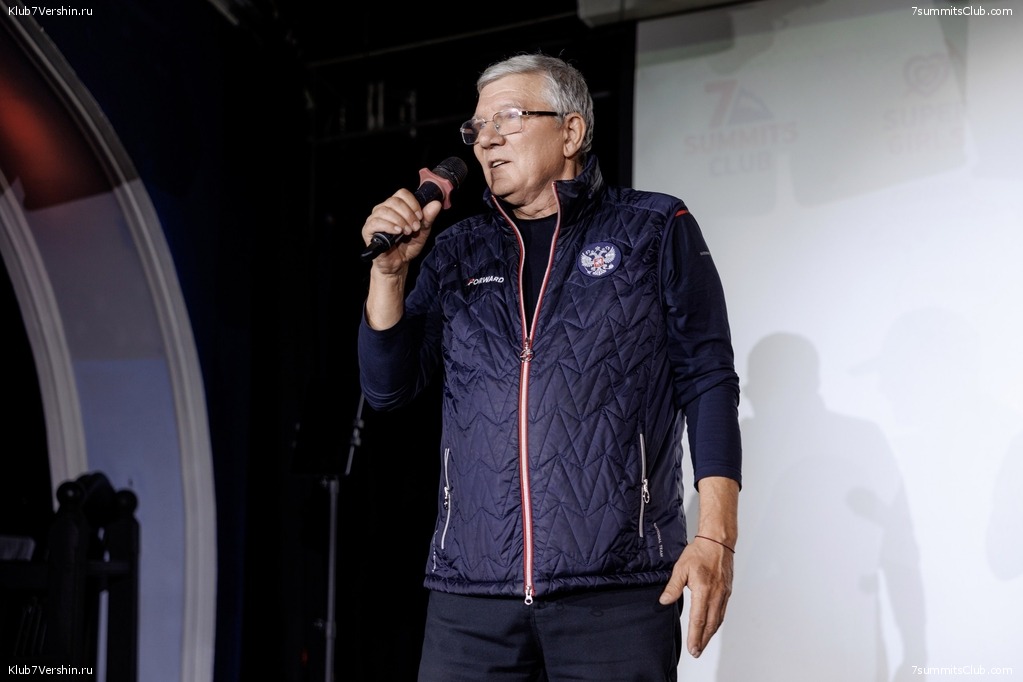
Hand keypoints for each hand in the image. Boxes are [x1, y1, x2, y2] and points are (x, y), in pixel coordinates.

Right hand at [361, 189, 442, 275]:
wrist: (399, 264)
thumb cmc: (408, 246)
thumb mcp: (422, 232)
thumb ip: (428, 218)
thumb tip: (436, 204)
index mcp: (395, 207)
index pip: (402, 194)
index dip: (413, 203)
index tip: (420, 217)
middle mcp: (383, 209)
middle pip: (394, 201)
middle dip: (408, 214)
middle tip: (415, 227)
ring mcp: (374, 219)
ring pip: (385, 210)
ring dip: (400, 220)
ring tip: (407, 231)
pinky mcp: (368, 230)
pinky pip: (376, 222)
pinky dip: (389, 226)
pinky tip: (397, 232)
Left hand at [659, 535, 733, 657]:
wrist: (718, 542)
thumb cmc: (700, 552)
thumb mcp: (681, 568)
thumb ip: (673, 586)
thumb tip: (664, 601)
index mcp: (703, 589)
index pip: (698, 618)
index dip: (695, 635)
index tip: (692, 647)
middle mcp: (716, 594)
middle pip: (710, 624)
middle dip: (703, 640)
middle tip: (696, 651)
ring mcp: (723, 594)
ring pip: (718, 620)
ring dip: (710, 634)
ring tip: (703, 644)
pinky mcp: (727, 592)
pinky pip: (722, 612)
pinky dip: (716, 623)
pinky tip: (711, 627)